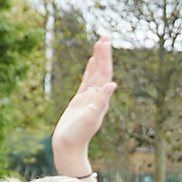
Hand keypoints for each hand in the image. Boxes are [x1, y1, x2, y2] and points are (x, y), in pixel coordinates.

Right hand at [53, 37, 115, 178]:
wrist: (68, 147)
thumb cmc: (78, 135)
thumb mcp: (90, 117)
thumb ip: (101, 101)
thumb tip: (113, 85)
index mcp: (101, 98)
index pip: (105, 73)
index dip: (105, 57)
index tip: (105, 41)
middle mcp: (97, 96)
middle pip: (102, 70)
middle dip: (104, 53)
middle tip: (106, 34)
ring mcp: (89, 98)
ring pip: (95, 73)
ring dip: (98, 58)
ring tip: (100, 42)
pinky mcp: (80, 101)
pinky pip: (87, 81)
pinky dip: (90, 70)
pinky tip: (91, 62)